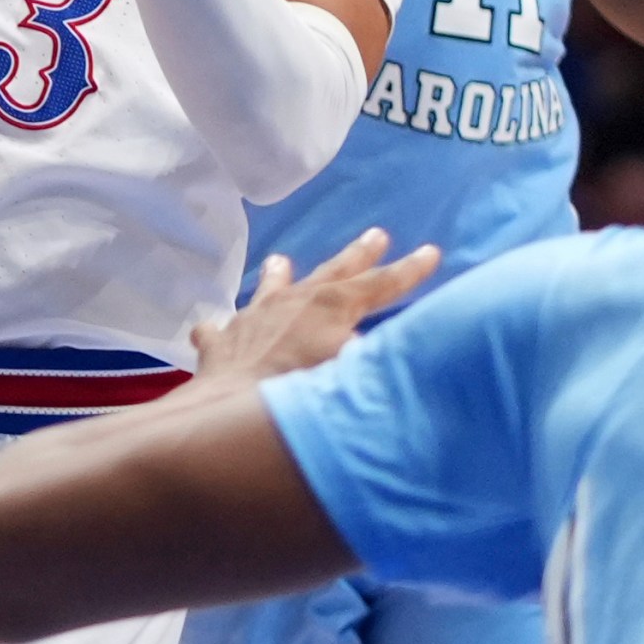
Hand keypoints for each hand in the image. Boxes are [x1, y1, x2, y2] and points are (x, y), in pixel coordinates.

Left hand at [191, 229, 441, 380]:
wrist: (227, 410)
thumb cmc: (298, 393)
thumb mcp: (349, 372)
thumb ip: (370, 354)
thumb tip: (382, 339)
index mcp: (331, 307)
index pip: (380, 284)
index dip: (409, 270)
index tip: (431, 252)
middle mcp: (292, 301)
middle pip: (332, 273)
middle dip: (358, 255)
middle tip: (377, 234)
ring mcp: (252, 319)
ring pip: (269, 288)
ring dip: (278, 276)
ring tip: (280, 261)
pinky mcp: (219, 343)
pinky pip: (218, 331)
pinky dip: (220, 329)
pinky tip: (212, 327)